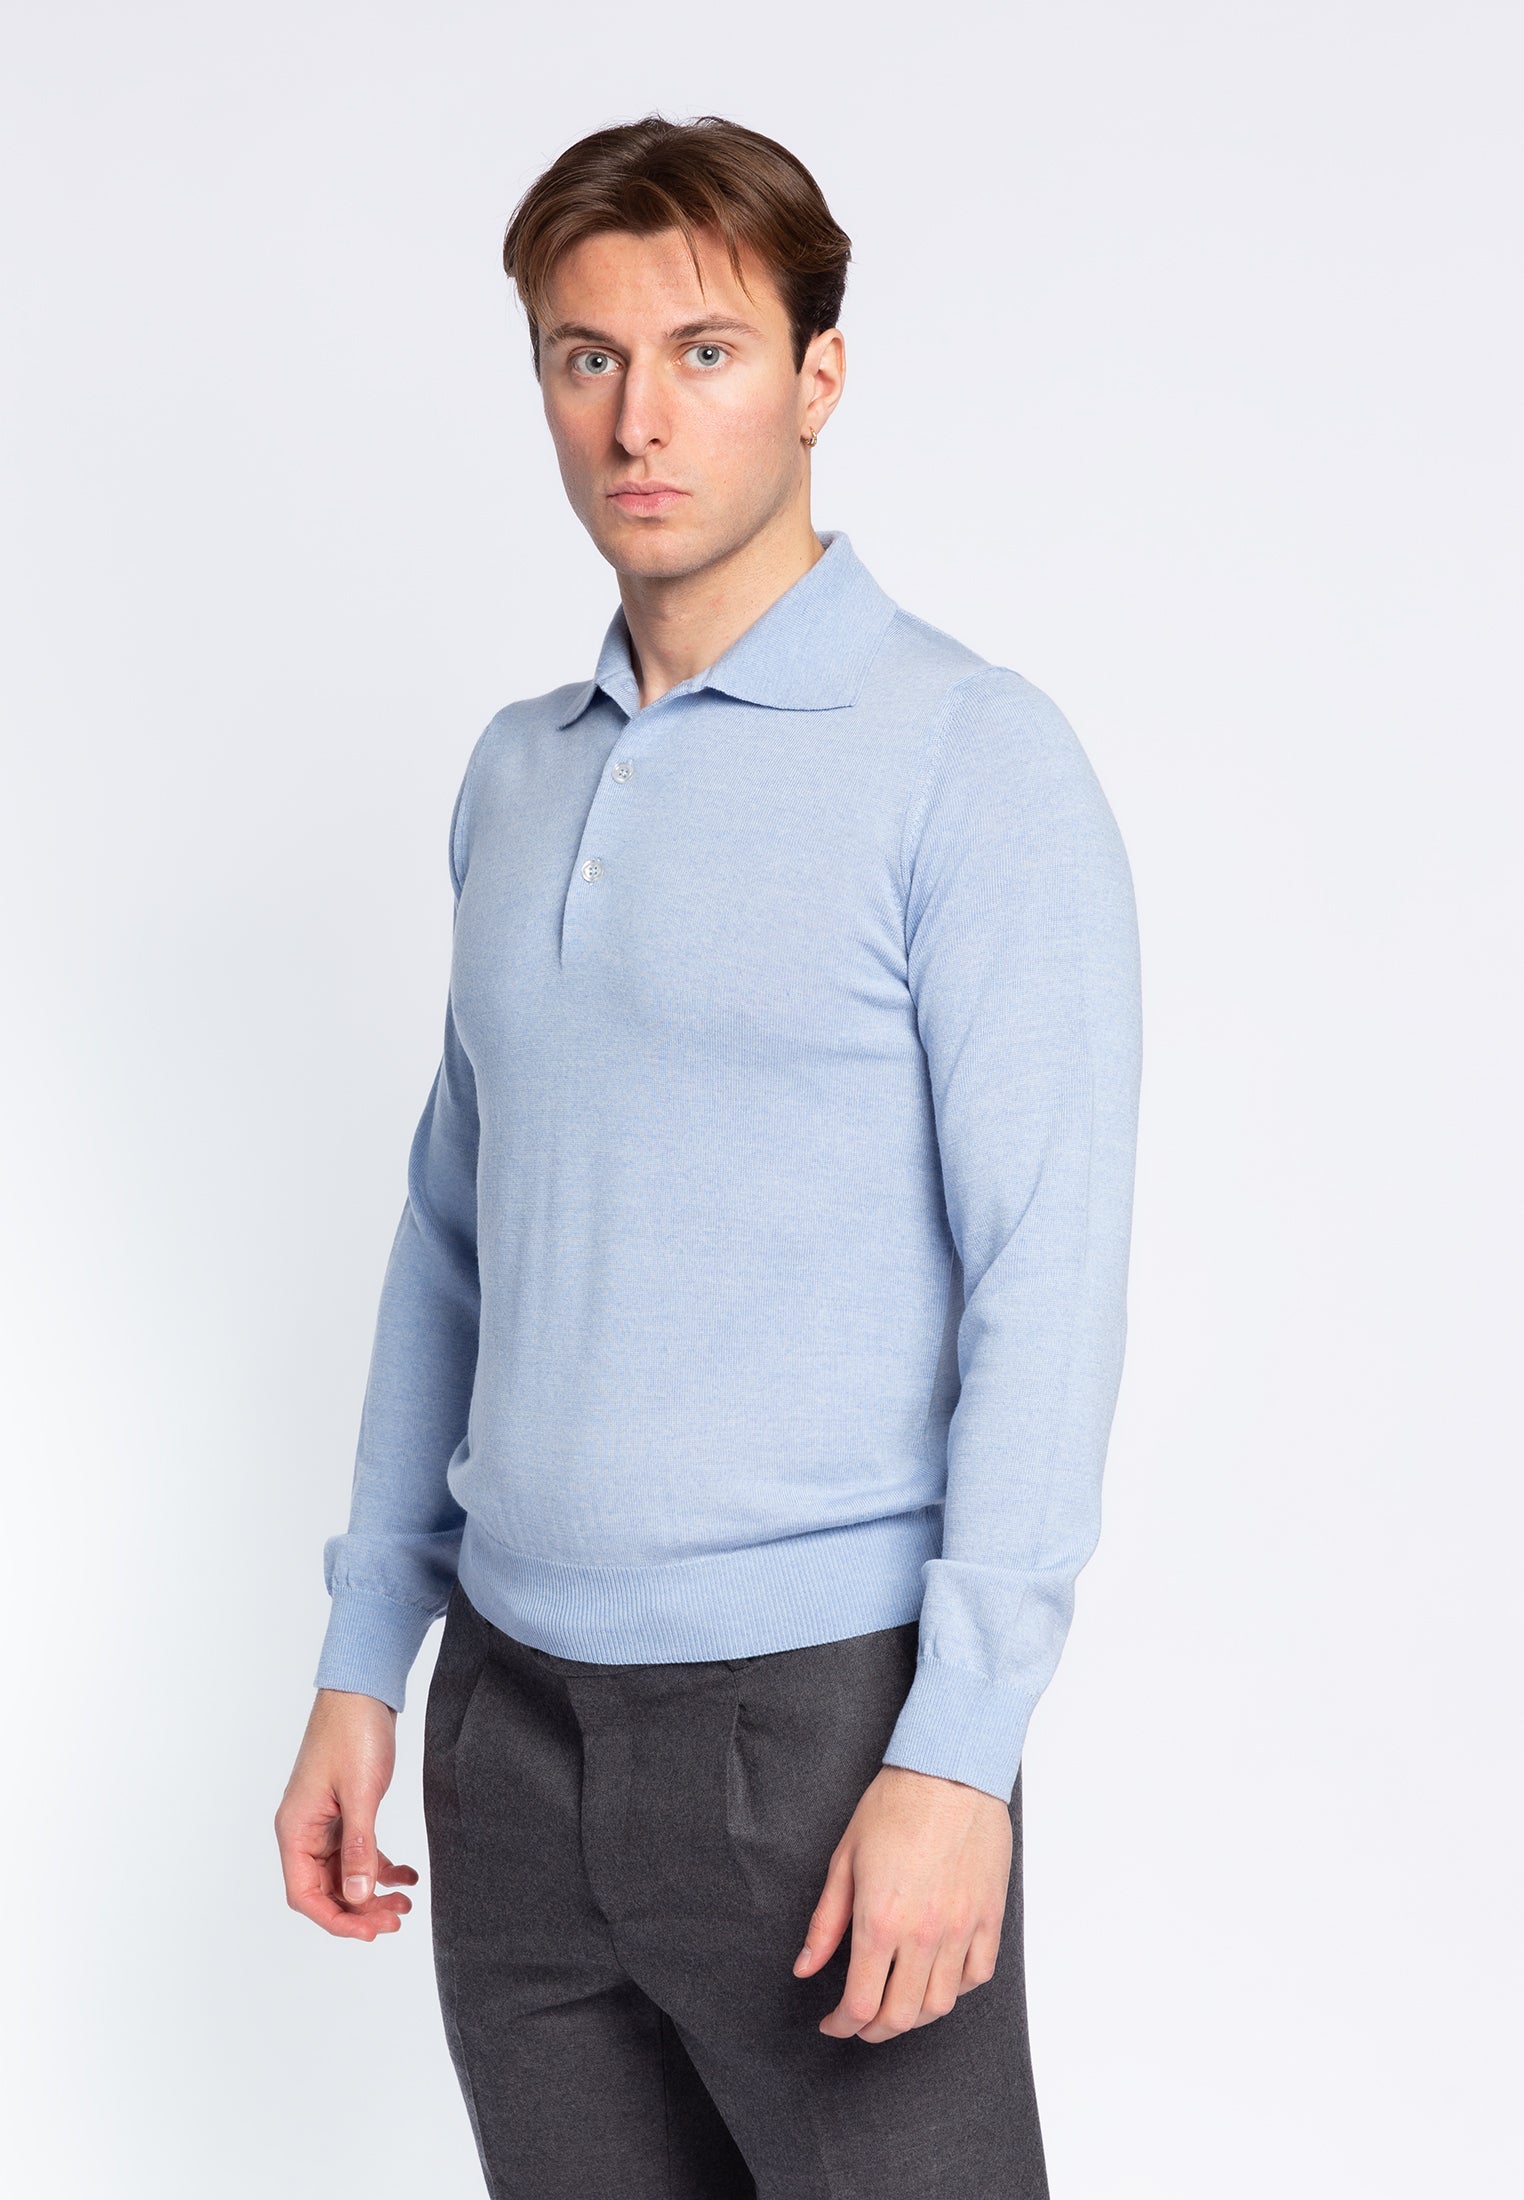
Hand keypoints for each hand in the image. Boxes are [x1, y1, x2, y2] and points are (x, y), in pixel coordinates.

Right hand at [274, 1687, 419, 1940]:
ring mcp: (325, 1822)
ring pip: (345, 1874)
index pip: (305, 1894)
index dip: (336, 1919)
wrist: (364, 1690)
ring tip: (404, 1904)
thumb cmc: (352, 1733)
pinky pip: (359, 1851)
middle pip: (326, 1889)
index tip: (369, 1932)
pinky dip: (381, 1866)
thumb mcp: (360, 1793)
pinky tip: (407, 1875)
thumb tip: (359, 1896)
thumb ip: (360, 1847)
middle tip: (396, 1920)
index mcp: (295, 1830)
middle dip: (360, 1910)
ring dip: (372, 1892)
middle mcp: (305, 1831)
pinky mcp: (345, 1811)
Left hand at [792, 1762, 1011, 2041]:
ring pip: (940, 2005)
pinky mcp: (989, 1918)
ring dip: (914, 2016)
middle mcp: (923, 1934)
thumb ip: (825, 1923)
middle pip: (900, 2016)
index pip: (859, 2003)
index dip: (841, 2025)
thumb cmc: (894, 1806)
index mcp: (880, 1920)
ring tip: (895, 2003)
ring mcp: (961, 1929)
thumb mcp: (844, 1859)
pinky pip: (976, 1976)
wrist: (950, 1771)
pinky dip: (955, 1989)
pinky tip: (936, 1977)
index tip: (831, 2023)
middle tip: (859, 2022)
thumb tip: (805, 1968)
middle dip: (873, 2030)